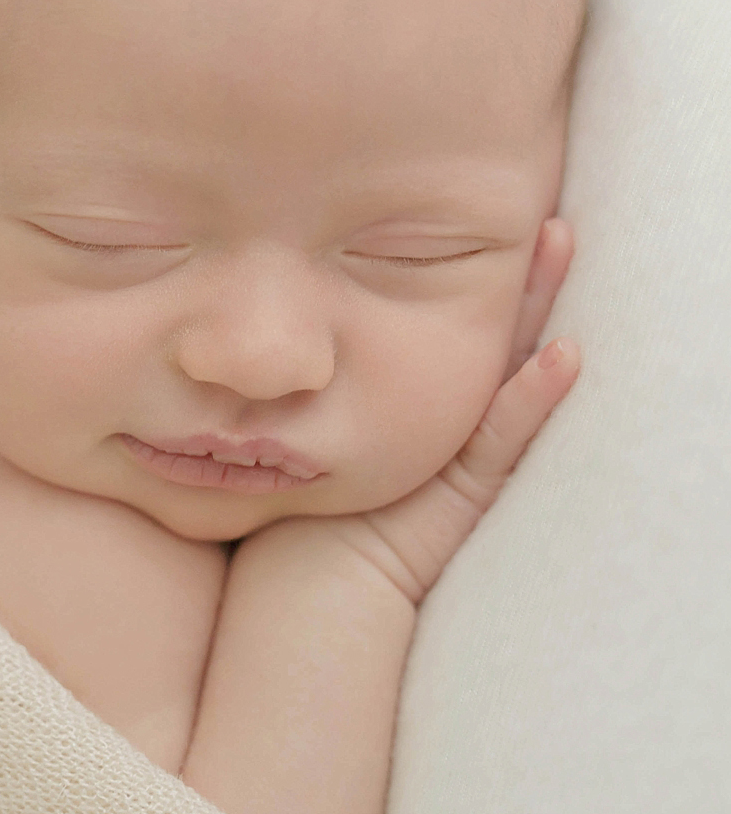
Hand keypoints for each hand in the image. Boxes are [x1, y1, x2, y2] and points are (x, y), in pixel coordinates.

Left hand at [271, 217, 581, 604]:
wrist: (307, 598)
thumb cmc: (285, 519)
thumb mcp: (288, 430)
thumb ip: (284, 384)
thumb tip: (247, 326)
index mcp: (405, 405)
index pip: (446, 328)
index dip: (468, 277)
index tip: (480, 217)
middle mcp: (442, 425)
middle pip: (488, 337)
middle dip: (517, 279)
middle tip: (545, 215)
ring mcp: (459, 456)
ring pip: (509, 372)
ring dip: (539, 312)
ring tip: (561, 243)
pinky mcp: (464, 492)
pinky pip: (501, 438)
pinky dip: (533, 399)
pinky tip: (565, 356)